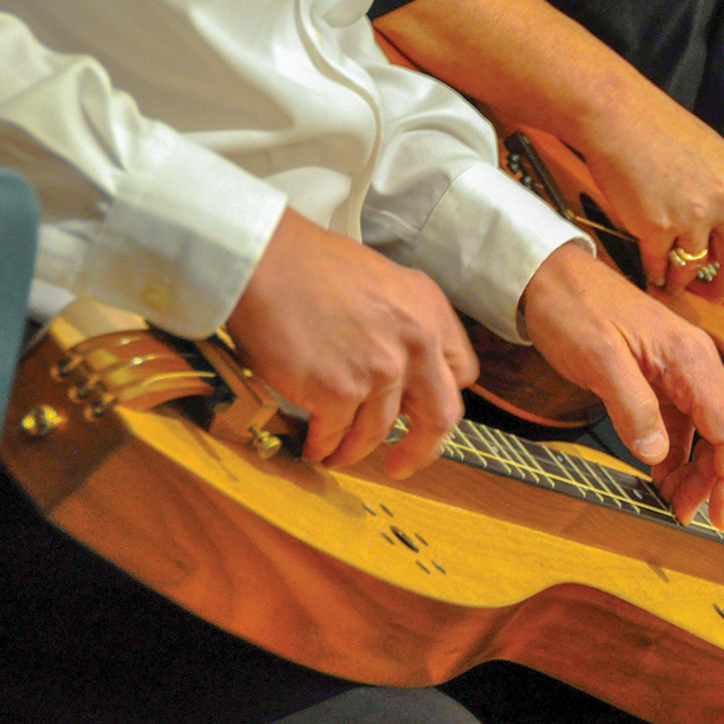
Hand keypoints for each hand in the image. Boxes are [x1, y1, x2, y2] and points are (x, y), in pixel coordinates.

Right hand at [228, 209, 478, 478]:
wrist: (263, 260)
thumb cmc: (308, 265)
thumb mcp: (383, 284)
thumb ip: (402, 326)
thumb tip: (398, 370)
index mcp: (431, 311)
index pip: (461, 372)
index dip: (439, 397)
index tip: (422, 413)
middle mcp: (417, 342)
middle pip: (440, 416)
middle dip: (421, 449)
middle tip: (402, 463)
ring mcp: (380, 369)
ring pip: (380, 431)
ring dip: (357, 450)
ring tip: (338, 453)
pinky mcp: (339, 391)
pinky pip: (337, 435)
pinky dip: (323, 446)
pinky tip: (314, 447)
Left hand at [520, 242, 723, 529]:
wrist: (548, 274)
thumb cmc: (573, 308)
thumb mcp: (598, 359)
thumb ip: (632, 407)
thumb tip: (658, 457)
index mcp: (689, 359)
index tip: (718, 517)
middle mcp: (695, 363)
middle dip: (714, 478)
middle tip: (684, 513)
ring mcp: (680, 369)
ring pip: (708, 431)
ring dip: (696, 469)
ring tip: (670, 501)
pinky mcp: (661, 375)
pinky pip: (683, 422)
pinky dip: (678, 452)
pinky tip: (658, 472)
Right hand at [577, 91, 723, 300]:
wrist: (619, 116)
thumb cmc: (658, 127)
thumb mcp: (712, 153)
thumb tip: (723, 228)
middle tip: (715, 293)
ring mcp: (693, 216)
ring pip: (696, 267)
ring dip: (683, 279)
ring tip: (674, 281)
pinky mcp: (658, 228)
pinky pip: (661, 265)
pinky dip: (656, 273)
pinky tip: (652, 273)